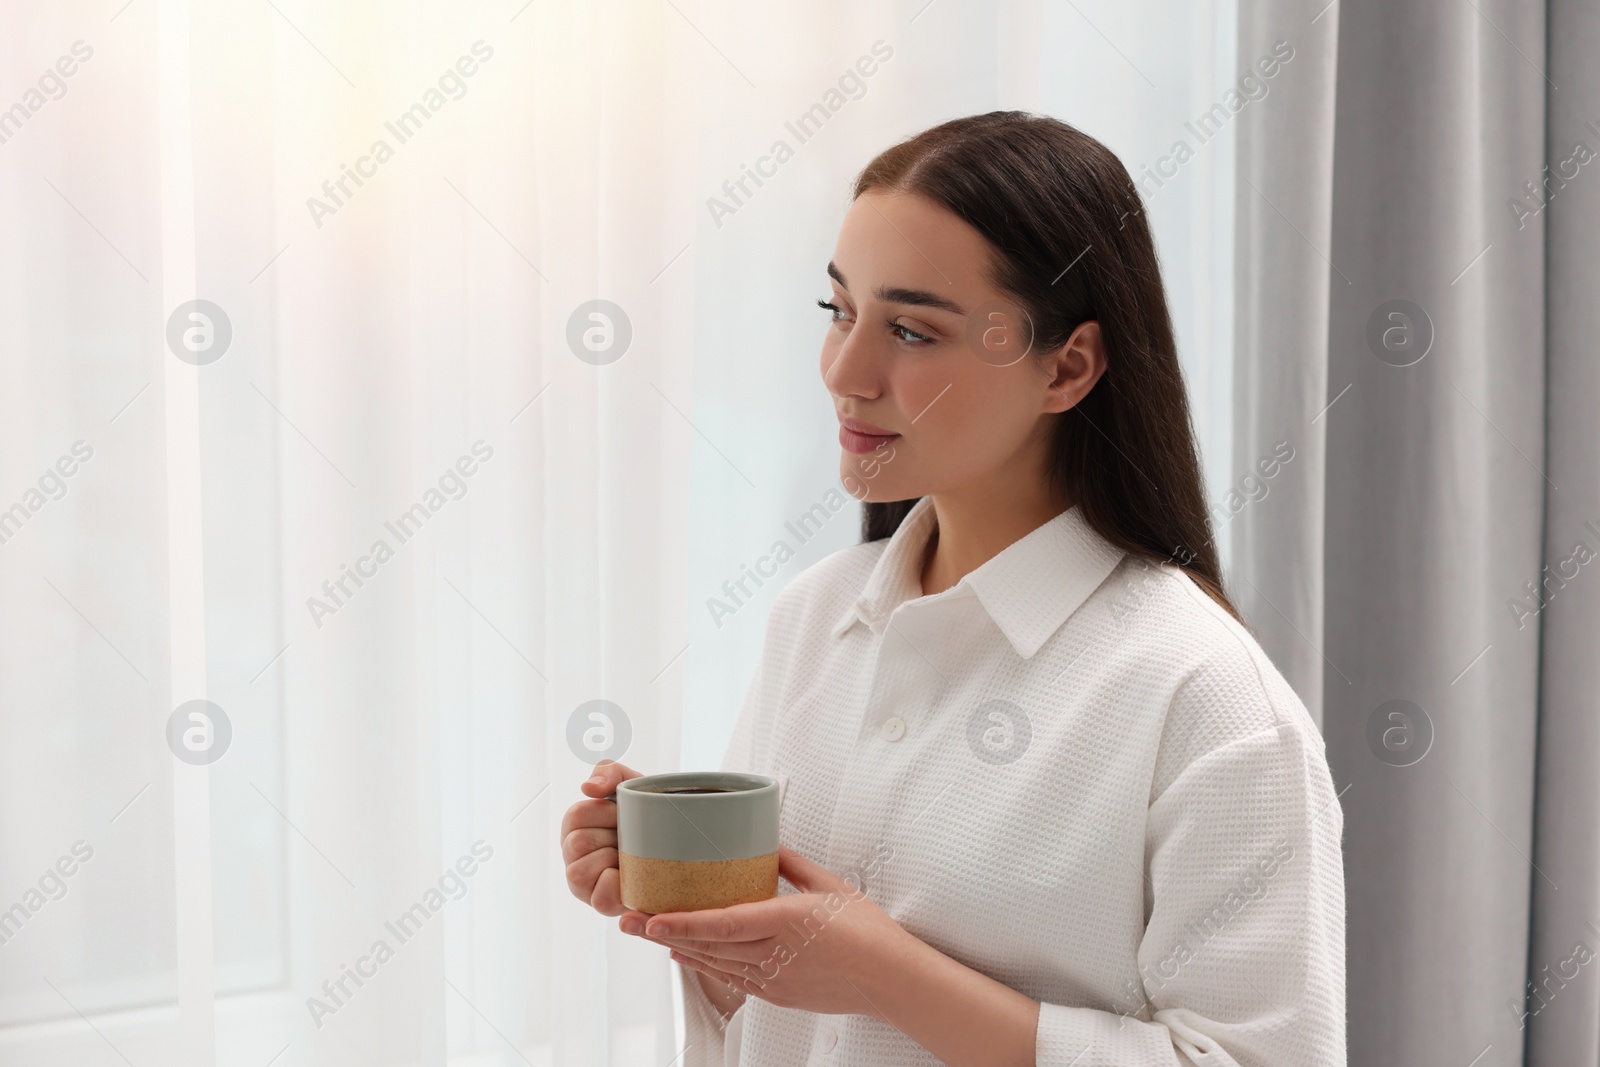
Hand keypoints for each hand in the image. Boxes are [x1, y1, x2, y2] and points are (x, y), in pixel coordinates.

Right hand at [560, 759, 641, 916]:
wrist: (682, 842)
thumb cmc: (651, 815)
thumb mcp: (634, 786)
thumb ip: (610, 772)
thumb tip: (587, 787)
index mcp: (577, 826)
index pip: (576, 815)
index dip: (605, 813)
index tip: (625, 814)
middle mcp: (573, 855)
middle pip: (577, 843)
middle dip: (612, 838)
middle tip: (632, 837)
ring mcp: (584, 883)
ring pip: (579, 872)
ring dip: (612, 861)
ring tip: (632, 857)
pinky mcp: (602, 905)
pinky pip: (600, 899)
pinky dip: (616, 887)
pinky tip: (632, 878)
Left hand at [618, 845, 913, 1016]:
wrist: (891, 978)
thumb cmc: (868, 930)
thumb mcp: (830, 885)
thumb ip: (792, 864)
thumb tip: (767, 845)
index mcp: (786, 920)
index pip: (722, 923)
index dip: (682, 921)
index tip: (651, 915)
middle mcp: (774, 953)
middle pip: (707, 945)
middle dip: (664, 932)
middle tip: (629, 920)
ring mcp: (774, 978)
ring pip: (714, 964)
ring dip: (678, 948)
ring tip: (645, 934)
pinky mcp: (777, 993)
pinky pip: (732, 979)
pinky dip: (704, 966)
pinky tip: (685, 955)